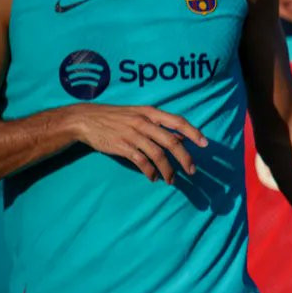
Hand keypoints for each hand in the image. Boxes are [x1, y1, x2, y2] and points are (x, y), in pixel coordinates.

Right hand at [69, 104, 206, 183]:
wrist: (86, 119)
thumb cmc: (116, 117)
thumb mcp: (139, 114)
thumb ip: (160, 125)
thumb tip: (182, 138)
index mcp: (150, 112)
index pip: (178, 121)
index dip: (193, 132)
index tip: (205, 144)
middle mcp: (144, 122)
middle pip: (171, 142)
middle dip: (184, 158)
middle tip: (192, 170)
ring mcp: (133, 134)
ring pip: (157, 154)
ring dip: (168, 169)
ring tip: (171, 180)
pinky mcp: (122, 146)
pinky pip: (141, 161)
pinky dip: (150, 171)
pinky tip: (153, 177)